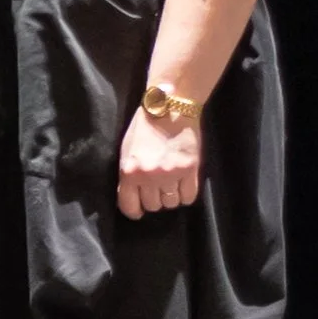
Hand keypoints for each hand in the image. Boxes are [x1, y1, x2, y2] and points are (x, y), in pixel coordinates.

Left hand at [117, 105, 201, 219]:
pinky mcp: (190, 169)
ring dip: (171, 197)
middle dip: (154, 199)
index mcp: (129, 170)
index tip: (139, 208)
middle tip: (158, 187)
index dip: (135, 210)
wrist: (170, 108)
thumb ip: (129, 174)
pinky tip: (183, 184)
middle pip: (153, 206)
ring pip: (171, 204)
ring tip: (171, 183)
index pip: (129, 206)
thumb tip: (132, 196)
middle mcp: (149, 176)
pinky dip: (186, 194)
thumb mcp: (127, 150)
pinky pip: (188, 197)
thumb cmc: (145, 127)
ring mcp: (171, 174)